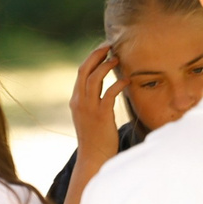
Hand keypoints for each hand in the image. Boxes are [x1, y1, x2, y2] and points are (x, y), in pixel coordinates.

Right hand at [70, 43, 127, 166]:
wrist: (93, 158)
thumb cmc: (96, 138)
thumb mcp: (90, 117)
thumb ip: (93, 102)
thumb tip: (104, 89)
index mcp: (75, 100)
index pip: (81, 72)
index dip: (92, 58)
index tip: (103, 50)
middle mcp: (79, 101)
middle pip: (84, 70)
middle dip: (96, 55)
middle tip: (109, 45)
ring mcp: (88, 108)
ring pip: (94, 78)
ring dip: (106, 66)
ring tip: (118, 59)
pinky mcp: (101, 115)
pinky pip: (108, 93)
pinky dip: (118, 84)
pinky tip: (127, 80)